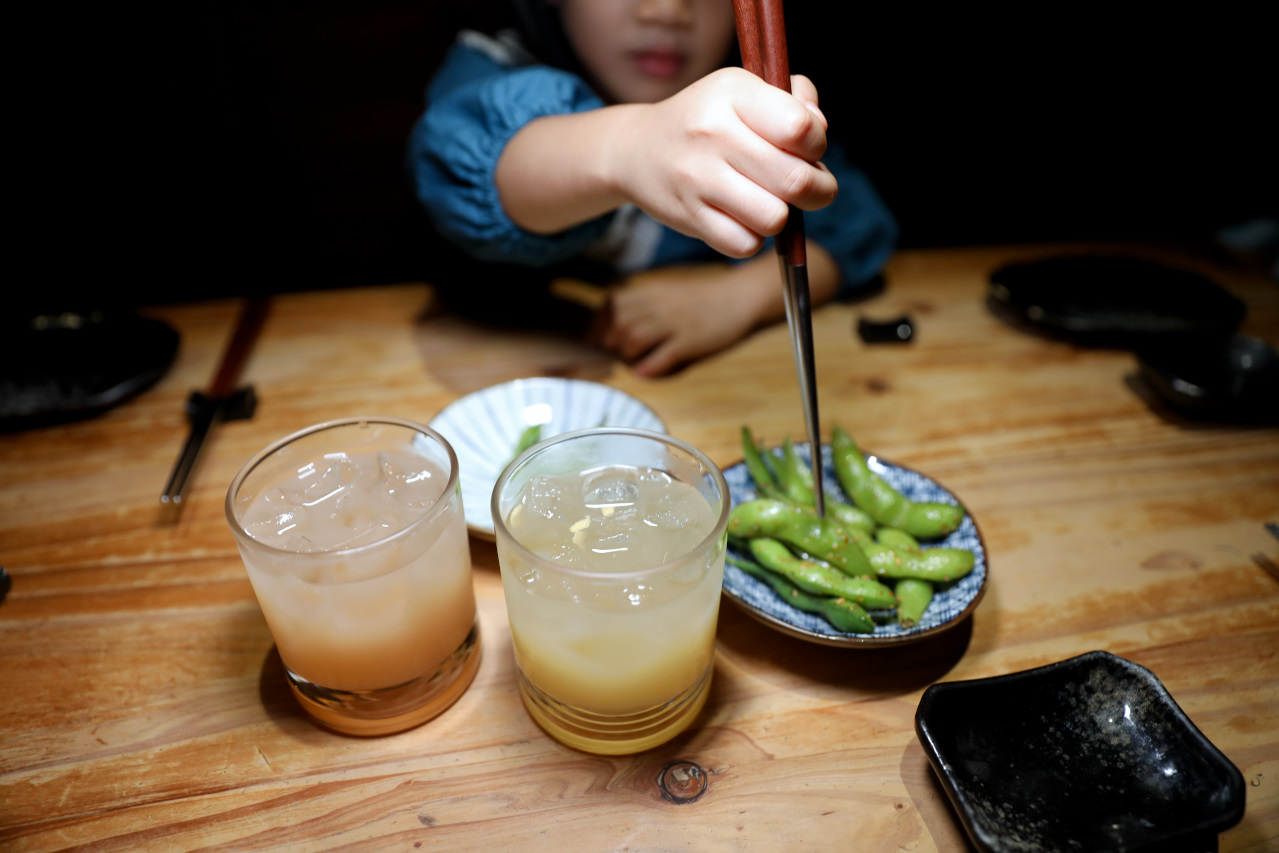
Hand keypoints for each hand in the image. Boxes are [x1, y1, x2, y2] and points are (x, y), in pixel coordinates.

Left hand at [589, 265, 760, 376]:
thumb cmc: (700, 299)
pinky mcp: (690, 341)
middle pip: (618, 325)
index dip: (599, 325)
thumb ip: (641, 304)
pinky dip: (648, 367)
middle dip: (611, 343)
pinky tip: (644, 371)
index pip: (610, 305)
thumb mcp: (666, 292)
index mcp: (650, 291)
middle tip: (615, 353)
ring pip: (634, 340)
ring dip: (627, 355)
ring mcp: (674, 323)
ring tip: (632, 361)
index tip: (597, 339)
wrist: (739, 297)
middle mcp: (658, 305)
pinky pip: (661, 357)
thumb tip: (613, 325)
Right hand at [606, 68, 837, 257]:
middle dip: (818, 190)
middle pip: (796, 181)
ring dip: (782, 216)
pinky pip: (746, 244)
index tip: (808, 149)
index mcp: (732, 93)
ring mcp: (697, 178)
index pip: (799, 128)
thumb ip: (793, 101)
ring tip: (770, 201)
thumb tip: (820, 130)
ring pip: (774, 218)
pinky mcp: (689, 217)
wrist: (637, 150)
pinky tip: (742, 217)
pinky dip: (752, 236)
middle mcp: (712, 133)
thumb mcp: (742, 91)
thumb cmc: (706, 120)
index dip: (817, 145)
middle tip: (810, 188)